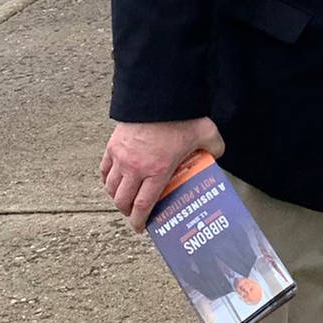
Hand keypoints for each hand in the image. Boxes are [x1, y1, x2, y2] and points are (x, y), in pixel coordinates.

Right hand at [100, 116, 224, 231]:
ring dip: (116, 196)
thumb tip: (218, 155)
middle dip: (127, 211)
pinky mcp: (113, 145)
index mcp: (157, 171)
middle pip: (123, 200)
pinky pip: (104, 169)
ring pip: (111, 187)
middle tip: (134, 213)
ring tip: (124, 198)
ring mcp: (121, 157)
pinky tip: (113, 180)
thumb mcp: (206, 133)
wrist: (158, 95)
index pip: (143, 205)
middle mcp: (135, 168)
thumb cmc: (180, 116)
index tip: (140, 227)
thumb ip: (215, 148)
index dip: (139, 221)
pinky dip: (107, 178)